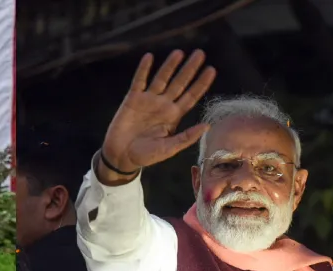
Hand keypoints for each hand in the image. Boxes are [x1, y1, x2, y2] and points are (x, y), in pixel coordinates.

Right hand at [99, 49, 216, 179]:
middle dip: (190, 69)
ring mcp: (148, 100)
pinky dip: (144, 69)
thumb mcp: (169, 149)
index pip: (191, 96)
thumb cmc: (146, 155)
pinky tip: (149, 57)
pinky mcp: (132, 99)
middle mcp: (163, 105)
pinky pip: (139, 81)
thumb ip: (187, 137)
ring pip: (161, 78)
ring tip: (179, 52)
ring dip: (170, 65)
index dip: (201, 84)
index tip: (211, 70)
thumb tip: (206, 126)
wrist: (121, 156)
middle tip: (200, 53)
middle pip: (179, 83)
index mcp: (174, 116)